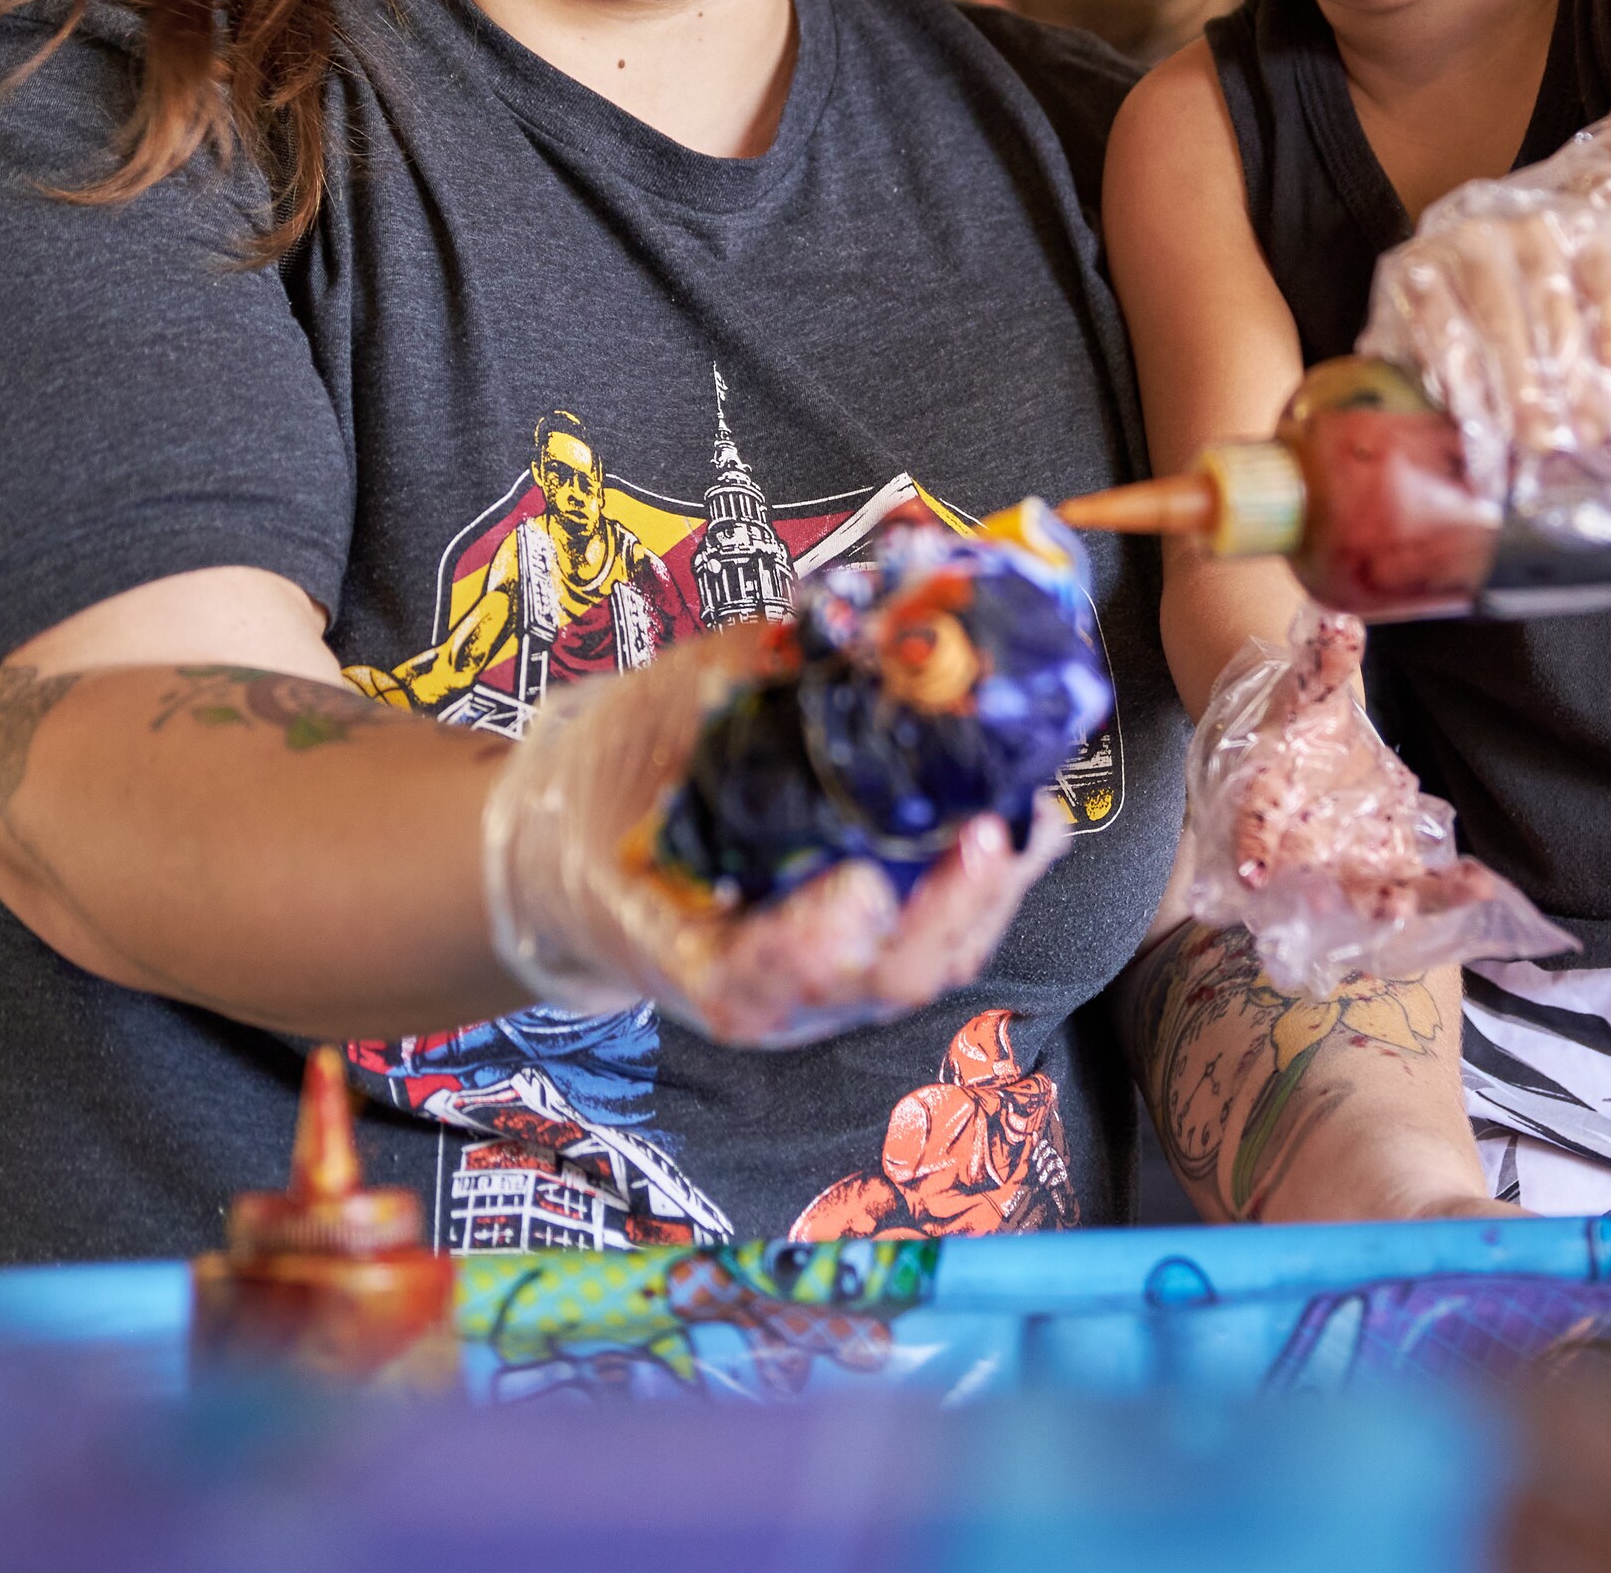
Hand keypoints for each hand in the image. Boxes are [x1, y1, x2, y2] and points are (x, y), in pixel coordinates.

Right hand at [481, 625, 1073, 1048]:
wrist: (578, 842)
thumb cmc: (608, 787)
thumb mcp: (650, 723)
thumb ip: (738, 681)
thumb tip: (831, 623)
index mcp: (686, 948)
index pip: (759, 979)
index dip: (815, 942)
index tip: (861, 885)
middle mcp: (770, 987)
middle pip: (879, 978)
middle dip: (952, 908)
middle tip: (995, 832)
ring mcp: (826, 978)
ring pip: (927, 960)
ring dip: (991, 891)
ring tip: (1033, 816)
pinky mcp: (863, 946)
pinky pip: (936, 930)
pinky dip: (985, 880)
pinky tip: (1021, 821)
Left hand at [1360, 106, 1610, 505]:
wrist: (1560, 225)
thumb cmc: (1482, 294)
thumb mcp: (1435, 314)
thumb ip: (1410, 356)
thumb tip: (1381, 412)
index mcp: (1426, 263)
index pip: (1438, 325)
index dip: (1459, 379)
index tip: (1477, 428)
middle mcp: (1476, 239)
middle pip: (1498, 319)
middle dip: (1520, 387)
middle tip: (1538, 442)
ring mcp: (1537, 233)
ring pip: (1554, 309)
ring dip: (1572, 375)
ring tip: (1586, 430)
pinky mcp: (1591, 237)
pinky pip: (1606, 289)